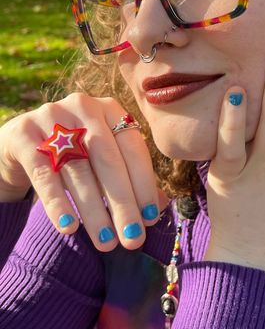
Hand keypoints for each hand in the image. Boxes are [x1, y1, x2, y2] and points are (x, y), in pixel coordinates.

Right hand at [0, 93, 167, 250]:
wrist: (21, 142)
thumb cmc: (73, 153)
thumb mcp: (102, 160)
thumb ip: (130, 177)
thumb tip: (160, 208)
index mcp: (110, 109)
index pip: (133, 147)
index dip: (144, 184)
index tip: (151, 219)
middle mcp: (84, 107)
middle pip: (108, 159)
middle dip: (123, 202)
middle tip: (132, 238)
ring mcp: (51, 116)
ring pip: (78, 169)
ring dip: (94, 210)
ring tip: (106, 241)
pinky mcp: (23, 134)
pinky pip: (44, 173)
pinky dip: (58, 202)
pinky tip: (69, 227)